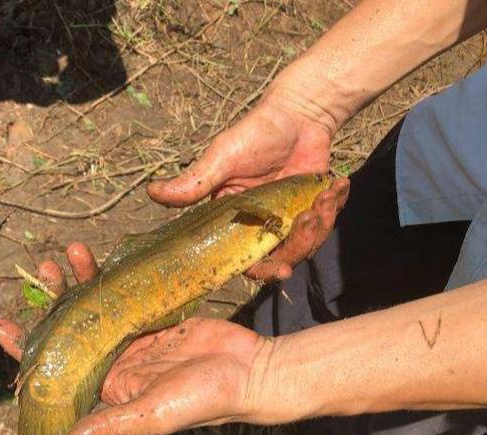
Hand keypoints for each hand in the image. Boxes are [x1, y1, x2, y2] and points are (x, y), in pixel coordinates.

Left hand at [0, 243, 268, 434]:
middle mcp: (118, 362)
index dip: (27, 349)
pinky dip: (113, 278)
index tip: (3, 325)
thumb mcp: (153, 415)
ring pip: (99, 307)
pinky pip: (128, 295)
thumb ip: (108, 425)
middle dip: (53, 303)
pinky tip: (101, 259)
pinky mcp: (158, 318)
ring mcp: (137, 338)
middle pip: (74, 330)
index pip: (58, 369)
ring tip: (69, 254)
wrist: (249, 372)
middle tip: (41, 273)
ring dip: (81, 282)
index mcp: (109, 388)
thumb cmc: (204, 400)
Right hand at [147, 96, 348, 281]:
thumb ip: (194, 181)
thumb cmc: (256, 133)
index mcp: (234, 219)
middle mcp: (260, 224)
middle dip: (300, 244)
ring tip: (323, 195)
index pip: (244, 258)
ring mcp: (288, 217)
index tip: (282, 269)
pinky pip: (326, 223)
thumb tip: (151, 193)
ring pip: (307, 243)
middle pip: (281, 256)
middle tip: (309, 218)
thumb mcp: (223, 157)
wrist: (299, 113)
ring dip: (320, 224)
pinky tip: (335, 186)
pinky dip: (333, 208)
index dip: (262, 270)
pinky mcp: (312, 206)